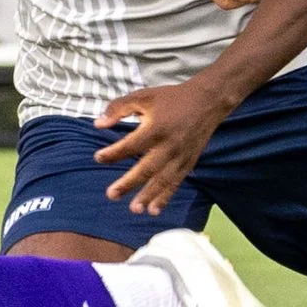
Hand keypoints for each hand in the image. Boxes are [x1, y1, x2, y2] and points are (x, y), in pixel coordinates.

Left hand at [94, 78, 236, 216]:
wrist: (208, 101)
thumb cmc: (171, 98)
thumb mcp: (143, 96)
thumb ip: (119, 108)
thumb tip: (98, 125)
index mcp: (156, 128)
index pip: (131, 145)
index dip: (114, 152)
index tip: (98, 158)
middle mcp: (169, 145)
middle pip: (147, 168)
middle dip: (129, 183)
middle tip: (111, 194)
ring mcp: (181, 156)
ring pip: (163, 180)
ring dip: (148, 196)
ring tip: (134, 209)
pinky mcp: (189, 162)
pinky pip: (175, 182)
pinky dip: (165, 197)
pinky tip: (153, 210)